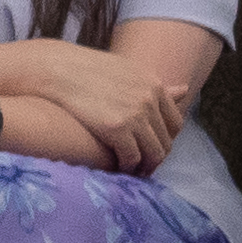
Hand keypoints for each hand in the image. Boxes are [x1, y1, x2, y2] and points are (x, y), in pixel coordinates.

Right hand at [9, 38, 185, 172]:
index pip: (175, 123)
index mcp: (154, 85)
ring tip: (133, 173)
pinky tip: (118, 169)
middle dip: (156, 157)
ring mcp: (135, 114)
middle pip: (165, 140)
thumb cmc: (85, 69)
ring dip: (145, 167)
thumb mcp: (128, 71)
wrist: (56, 69)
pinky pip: (132, 157)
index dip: (165, 140)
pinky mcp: (117, 128)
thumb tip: (185, 90)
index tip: (151, 148)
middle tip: (143, 167)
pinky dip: (128, 168)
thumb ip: (154, 86)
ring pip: (153, 153)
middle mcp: (150, 99)